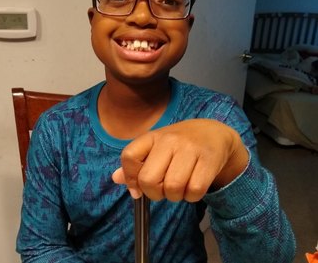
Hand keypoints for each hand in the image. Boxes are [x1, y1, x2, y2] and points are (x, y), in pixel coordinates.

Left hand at [112, 119, 248, 201]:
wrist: (214, 133)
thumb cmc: (180, 144)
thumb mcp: (156, 148)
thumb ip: (136, 163)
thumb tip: (115, 178)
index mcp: (152, 136)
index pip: (129, 156)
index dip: (130, 178)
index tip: (137, 188)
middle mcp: (169, 140)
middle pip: (148, 179)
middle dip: (154, 193)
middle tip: (163, 188)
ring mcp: (190, 148)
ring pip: (172, 188)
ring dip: (175, 196)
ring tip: (180, 186)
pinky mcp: (209, 159)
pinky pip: (194, 191)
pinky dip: (192, 196)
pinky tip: (193, 186)